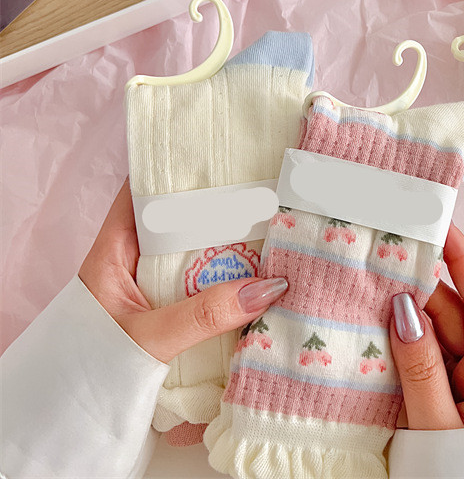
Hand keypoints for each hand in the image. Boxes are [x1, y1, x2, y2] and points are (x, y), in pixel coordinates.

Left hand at [78, 178, 287, 363]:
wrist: (69, 428)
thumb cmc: (93, 369)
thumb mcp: (147, 337)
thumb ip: (203, 315)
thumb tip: (268, 288)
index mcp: (115, 249)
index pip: (143, 191)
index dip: (178, 170)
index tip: (220, 158)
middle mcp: (134, 261)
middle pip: (179, 219)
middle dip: (218, 209)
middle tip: (263, 194)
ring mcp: (152, 287)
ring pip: (195, 253)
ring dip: (228, 249)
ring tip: (272, 230)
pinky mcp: (168, 313)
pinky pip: (202, 285)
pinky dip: (227, 281)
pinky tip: (258, 278)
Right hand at [390, 224, 463, 429]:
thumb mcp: (438, 428)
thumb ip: (421, 370)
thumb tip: (404, 310)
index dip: (462, 260)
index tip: (442, 225)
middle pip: (453, 314)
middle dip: (419, 283)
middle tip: (383, 254)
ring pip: (435, 333)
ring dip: (405, 313)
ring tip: (370, 285)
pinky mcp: (448, 398)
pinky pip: (425, 357)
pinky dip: (401, 341)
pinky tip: (373, 328)